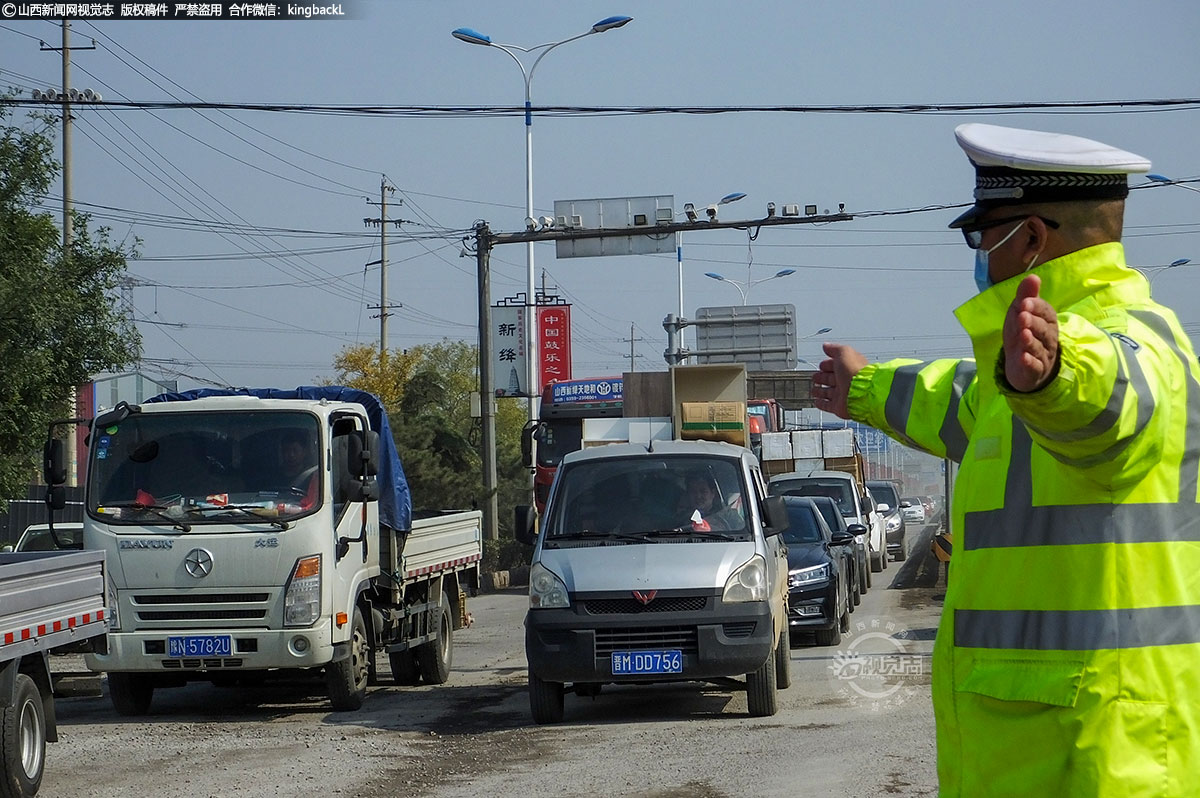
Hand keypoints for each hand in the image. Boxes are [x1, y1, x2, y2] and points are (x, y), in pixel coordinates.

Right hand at [812, 342, 867, 418]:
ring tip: (813, 389)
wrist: (862, 392)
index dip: (827, 364)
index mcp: (849, 368)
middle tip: (815, 376)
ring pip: (829, 392)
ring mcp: (843, 394)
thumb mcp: (844, 353)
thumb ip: (835, 349)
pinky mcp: (839, 407)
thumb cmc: (855, 372)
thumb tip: (826, 346)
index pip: (836, 365)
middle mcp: (847, 381)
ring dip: (820, 390)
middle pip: (831, 379)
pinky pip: (828, 405)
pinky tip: (817, 401)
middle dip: (822, 377)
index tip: (821, 364)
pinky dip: (822, 403)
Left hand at [1003, 275, 1058, 391]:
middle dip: (1033, 322)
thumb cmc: (1023, 334)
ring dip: (1030, 341)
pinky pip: (1034, 367)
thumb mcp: (1021, 314)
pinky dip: (1029, 362)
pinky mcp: (1034, 371)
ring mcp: (1042, 355)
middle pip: (1043, 330)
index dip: (1036, 307)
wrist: (1024, 365)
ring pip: (1039, 347)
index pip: (1046, 312)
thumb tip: (1032, 276)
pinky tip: (1023, 358)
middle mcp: (1048, 338)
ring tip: (1023, 334)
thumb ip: (1026, 296)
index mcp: (1046, 322)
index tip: (1024, 301)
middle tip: (1022, 316)